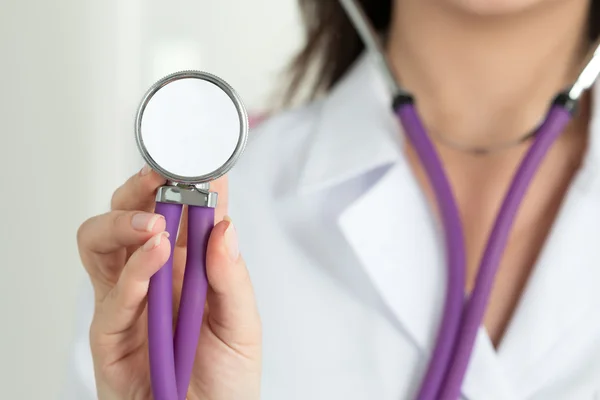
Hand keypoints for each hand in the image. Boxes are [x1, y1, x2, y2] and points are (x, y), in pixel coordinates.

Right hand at [76, 165, 260, 399]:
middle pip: (132, 216)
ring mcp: (129, 300)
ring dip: (124, 222)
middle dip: (141, 189)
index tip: (201, 160)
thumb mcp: (242, 325)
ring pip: (101, 241)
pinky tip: (154, 256)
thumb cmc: (226, 379)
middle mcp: (155, 276)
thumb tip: (224, 227)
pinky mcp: (109, 332)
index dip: (189, 183)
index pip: (184, 213)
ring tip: (155, 224)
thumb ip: (232, 278)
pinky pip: (110, 294)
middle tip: (161, 178)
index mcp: (190, 267)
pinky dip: (132, 270)